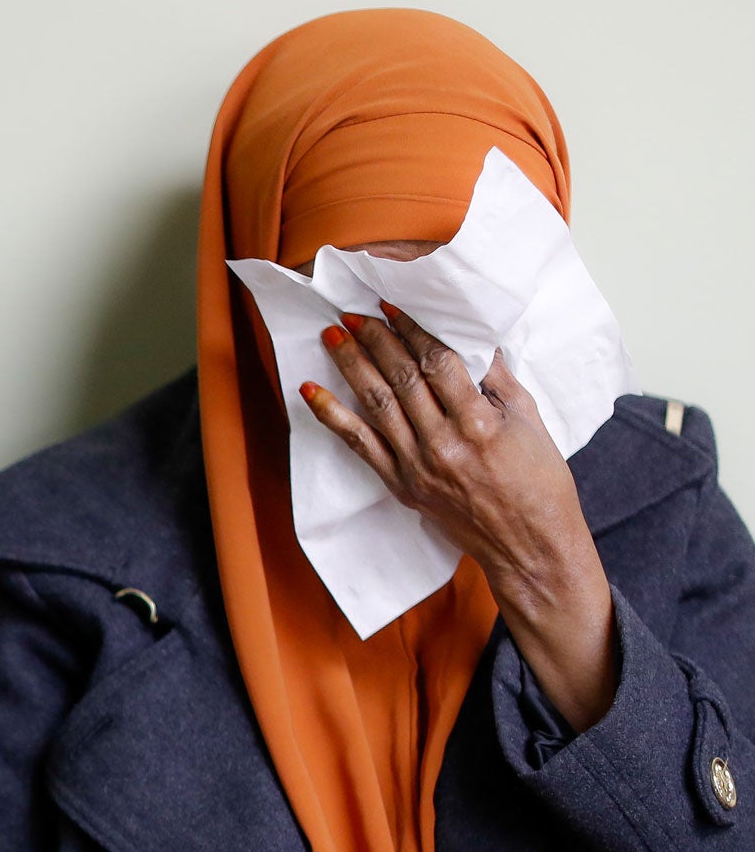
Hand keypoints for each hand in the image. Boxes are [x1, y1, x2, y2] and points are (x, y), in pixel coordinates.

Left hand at [301, 305, 616, 731]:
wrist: (528, 545)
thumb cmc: (539, 482)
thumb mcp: (530, 420)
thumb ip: (498, 379)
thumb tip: (472, 336)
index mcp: (480, 423)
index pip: (438, 363)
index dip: (412, 330)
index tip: (392, 305)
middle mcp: (444, 443)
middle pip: (402, 379)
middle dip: (375, 340)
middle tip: (354, 311)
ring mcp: (417, 467)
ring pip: (376, 405)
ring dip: (352, 365)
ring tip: (334, 334)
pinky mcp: (401, 486)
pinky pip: (359, 446)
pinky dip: (332, 416)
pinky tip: (312, 391)